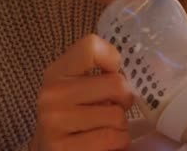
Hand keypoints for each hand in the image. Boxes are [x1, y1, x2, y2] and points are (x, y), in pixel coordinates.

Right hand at [30, 34, 133, 150]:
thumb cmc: (76, 117)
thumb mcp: (80, 88)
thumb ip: (100, 74)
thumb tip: (135, 71)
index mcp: (57, 72)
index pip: (90, 46)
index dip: (113, 59)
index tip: (113, 74)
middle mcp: (51, 94)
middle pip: (116, 83)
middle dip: (124, 100)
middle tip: (115, 108)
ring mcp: (54, 123)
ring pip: (117, 115)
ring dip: (121, 126)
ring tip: (106, 128)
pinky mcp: (63, 149)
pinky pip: (114, 139)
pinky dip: (119, 143)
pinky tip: (105, 144)